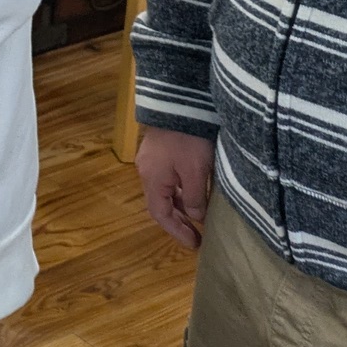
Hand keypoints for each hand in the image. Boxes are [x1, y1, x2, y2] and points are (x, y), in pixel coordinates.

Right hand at [136, 126, 214, 247]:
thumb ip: (195, 198)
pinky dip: (180, 191)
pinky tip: (193, 192)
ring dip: (180, 206)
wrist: (179, 102)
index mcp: (152, 179)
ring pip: (165, 191)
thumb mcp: (196, 171)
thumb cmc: (188, 140)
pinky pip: (168, 179)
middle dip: (179, 221)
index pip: (160, 215)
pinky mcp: (159, 149)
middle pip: (160, 203)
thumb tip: (196, 217)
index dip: (177, 232)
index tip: (195, 244)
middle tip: (198, 235)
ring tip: (199, 216)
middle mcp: (147, 171)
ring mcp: (151, 158)